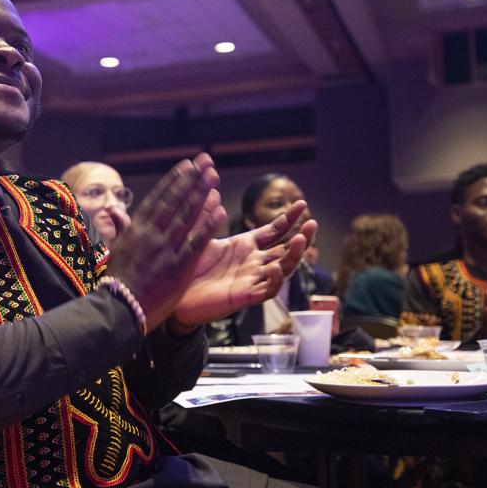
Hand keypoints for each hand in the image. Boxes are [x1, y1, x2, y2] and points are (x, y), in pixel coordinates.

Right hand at [104, 154, 226, 331]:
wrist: (119, 308)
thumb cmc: (116, 281)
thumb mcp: (115, 249)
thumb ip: (119, 228)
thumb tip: (114, 211)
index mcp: (137, 229)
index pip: (159, 199)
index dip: (174, 180)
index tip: (186, 166)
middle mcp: (151, 234)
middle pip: (175, 201)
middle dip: (191, 180)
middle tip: (205, 162)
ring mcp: (165, 249)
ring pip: (186, 216)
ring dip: (201, 194)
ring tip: (213, 177)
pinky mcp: (178, 267)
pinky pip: (196, 243)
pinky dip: (208, 226)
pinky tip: (220, 212)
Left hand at [169, 201, 316, 331]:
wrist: (175, 295)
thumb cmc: (189, 267)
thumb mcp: (199, 236)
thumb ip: (207, 215)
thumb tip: (212, 191)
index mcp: (245, 246)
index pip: (274, 231)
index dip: (289, 219)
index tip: (302, 205)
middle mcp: (252, 262)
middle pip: (285, 250)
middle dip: (301, 237)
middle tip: (312, 224)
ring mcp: (250, 279)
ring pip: (282, 269)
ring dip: (293, 256)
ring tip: (299, 241)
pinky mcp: (243, 296)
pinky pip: (266, 290)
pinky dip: (274, 281)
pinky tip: (276, 268)